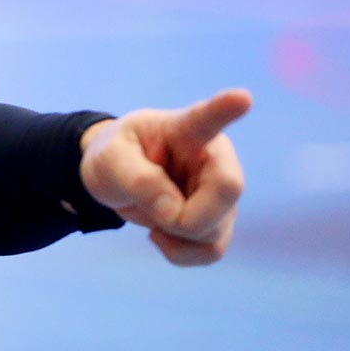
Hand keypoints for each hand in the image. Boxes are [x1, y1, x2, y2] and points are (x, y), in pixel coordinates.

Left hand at [78, 88, 250, 266]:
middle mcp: (215, 159)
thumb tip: (173, 211)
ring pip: (216, 231)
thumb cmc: (114, 155)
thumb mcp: (109, 160)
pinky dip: (180, 253)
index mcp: (186, 130)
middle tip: (152, 211)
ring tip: (152, 216)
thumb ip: (137, 178)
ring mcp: (220, 193)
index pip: (208, 117)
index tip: (241, 97)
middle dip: (184, 216)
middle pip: (226, 192)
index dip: (225, 108)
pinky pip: (211, 251)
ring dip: (176, 236)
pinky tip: (161, 234)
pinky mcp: (218, 221)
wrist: (115, 176)